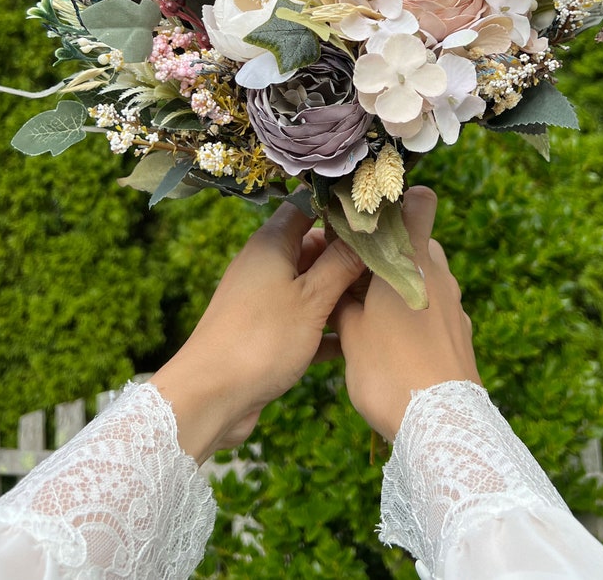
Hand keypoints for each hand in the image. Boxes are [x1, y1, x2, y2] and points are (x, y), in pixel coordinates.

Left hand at [151, 197, 364, 462]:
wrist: (210, 396)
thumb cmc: (262, 338)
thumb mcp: (311, 298)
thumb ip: (342, 263)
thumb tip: (368, 232)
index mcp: (271, 243)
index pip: (307, 206)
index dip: (340, 205)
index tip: (376, 210)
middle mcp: (265, 265)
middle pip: (313, 247)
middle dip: (348, 254)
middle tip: (392, 260)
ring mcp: (264, 300)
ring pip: (311, 286)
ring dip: (341, 293)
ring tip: (383, 297)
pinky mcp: (266, 333)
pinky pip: (304, 322)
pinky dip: (326, 329)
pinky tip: (356, 341)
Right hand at [331, 186, 479, 441]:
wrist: (441, 426)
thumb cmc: (388, 368)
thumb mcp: (351, 329)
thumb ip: (343, 296)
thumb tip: (335, 277)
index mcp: (414, 260)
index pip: (420, 205)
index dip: (397, 204)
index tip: (367, 219)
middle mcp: (439, 275)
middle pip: (416, 244)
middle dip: (387, 252)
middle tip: (350, 273)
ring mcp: (454, 306)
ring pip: (423, 279)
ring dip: (398, 285)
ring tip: (364, 312)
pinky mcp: (460, 335)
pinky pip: (432, 309)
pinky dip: (412, 313)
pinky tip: (390, 341)